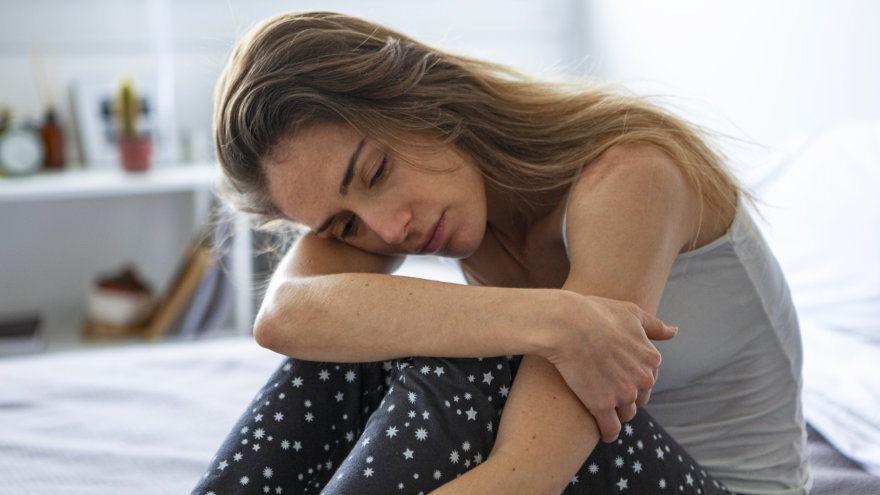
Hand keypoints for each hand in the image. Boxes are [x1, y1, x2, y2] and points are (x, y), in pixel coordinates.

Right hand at [541, 293, 676, 442]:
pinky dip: (608, 432)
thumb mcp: (631, 313)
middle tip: (607, 389)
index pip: (649, 378)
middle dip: (626, 396)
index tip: (617, 374)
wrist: (567, 324)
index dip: (632, 377)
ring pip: (626, 415)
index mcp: (651, 358)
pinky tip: (603, 432)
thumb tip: (674, 332)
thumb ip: (654, 326)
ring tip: (601, 407)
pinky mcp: (601, 406)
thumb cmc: (596, 313)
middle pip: (639, 399)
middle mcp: (642, 379)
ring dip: (616, 413)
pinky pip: (610, 429)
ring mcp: (623, 394)